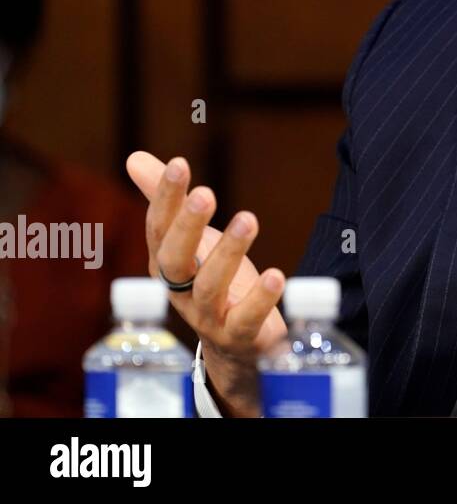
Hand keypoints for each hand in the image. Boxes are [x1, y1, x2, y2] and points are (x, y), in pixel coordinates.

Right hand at [126, 150, 287, 416]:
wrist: (236, 345)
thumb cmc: (211, 280)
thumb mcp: (191, 240)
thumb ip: (167, 201)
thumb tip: (134, 158)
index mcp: (166, 263)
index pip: (159, 228)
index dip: (165, 198)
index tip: (179, 165)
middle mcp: (180, 290)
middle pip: (175, 260)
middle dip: (188, 226)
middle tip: (205, 194)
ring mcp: (207, 316)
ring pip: (209, 287)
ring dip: (228, 253)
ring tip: (248, 219)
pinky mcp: (239, 335)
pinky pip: (245, 319)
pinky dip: (259, 299)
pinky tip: (275, 275)